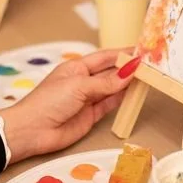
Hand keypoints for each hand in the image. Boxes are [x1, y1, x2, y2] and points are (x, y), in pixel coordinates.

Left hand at [1, 49, 135, 162]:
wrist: (32, 131)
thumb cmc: (49, 101)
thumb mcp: (78, 87)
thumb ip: (106, 82)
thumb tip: (129, 72)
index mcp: (77, 68)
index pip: (104, 57)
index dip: (122, 54)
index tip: (140, 51)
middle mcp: (83, 81)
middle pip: (110, 72)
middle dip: (127, 69)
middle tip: (150, 65)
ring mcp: (87, 99)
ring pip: (112, 88)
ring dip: (127, 84)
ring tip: (147, 78)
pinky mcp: (90, 116)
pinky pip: (109, 104)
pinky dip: (121, 99)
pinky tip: (133, 94)